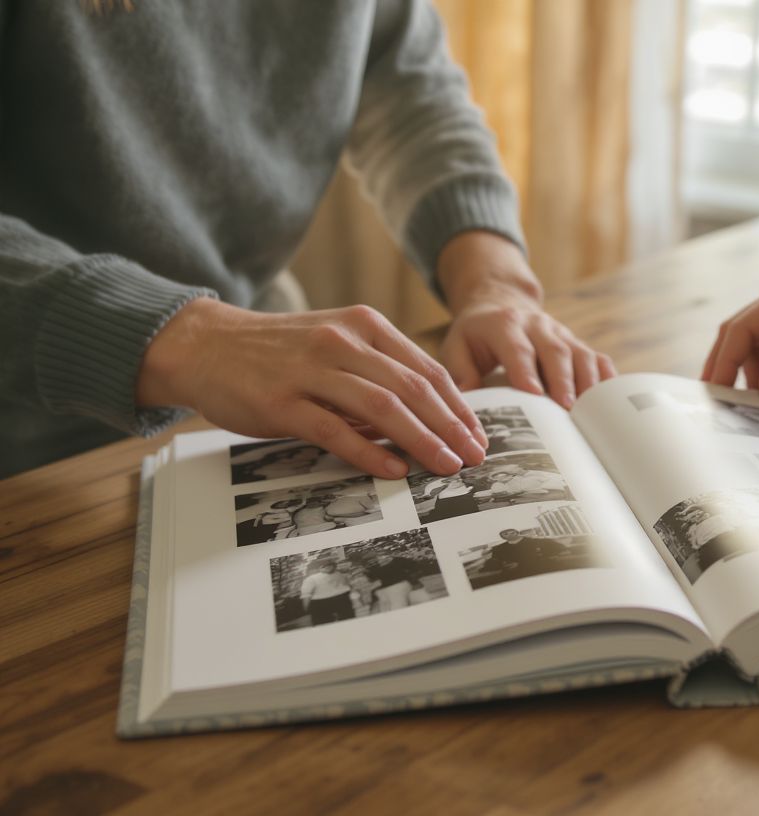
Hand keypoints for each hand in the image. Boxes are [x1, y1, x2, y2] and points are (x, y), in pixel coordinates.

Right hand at [137, 298, 486, 478]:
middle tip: (476, 457)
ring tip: (447, 465)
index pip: (427, 370)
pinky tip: (395, 470)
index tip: (478, 436)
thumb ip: (378, 373)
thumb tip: (426, 418)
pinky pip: (335, 429)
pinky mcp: (282, 401)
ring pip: (382, 407)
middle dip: (451, 426)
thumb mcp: (336, 345)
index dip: (459, 407)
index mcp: (364, 327)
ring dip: (422, 440)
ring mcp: (312, 370)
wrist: (205, 345)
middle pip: (414, 388)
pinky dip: (370, 452)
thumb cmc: (279, 353)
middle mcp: (343, 343)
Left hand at [436, 232, 615, 407]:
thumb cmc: (476, 335)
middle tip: (567, 408)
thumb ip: (460, 372)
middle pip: (555, 351)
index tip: (534, 394)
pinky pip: (598, 359)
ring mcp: (561, 334)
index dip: (527, 370)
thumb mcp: (457, 347)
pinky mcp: (576, 344)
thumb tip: (467, 402)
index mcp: (505, 325)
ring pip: (580, 354)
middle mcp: (538, 326)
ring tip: (591, 411)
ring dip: (588, 383)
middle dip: (563, 380)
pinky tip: (613, 402)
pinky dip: (607, 379)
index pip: (518, 349)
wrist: (500, 303)